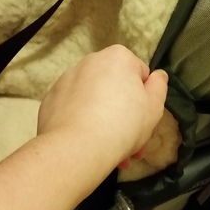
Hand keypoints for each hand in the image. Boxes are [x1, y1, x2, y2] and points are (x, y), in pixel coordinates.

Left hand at [37, 45, 167, 190]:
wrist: (77, 149)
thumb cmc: (123, 124)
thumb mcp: (154, 106)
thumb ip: (160, 86)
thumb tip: (158, 74)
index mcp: (117, 57)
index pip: (139, 75)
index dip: (145, 100)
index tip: (143, 121)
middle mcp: (90, 61)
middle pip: (115, 88)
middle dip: (123, 115)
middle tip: (130, 144)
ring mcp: (66, 80)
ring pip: (94, 101)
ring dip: (104, 121)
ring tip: (109, 152)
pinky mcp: (50, 100)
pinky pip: (73, 110)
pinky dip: (81, 123)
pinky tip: (86, 144)